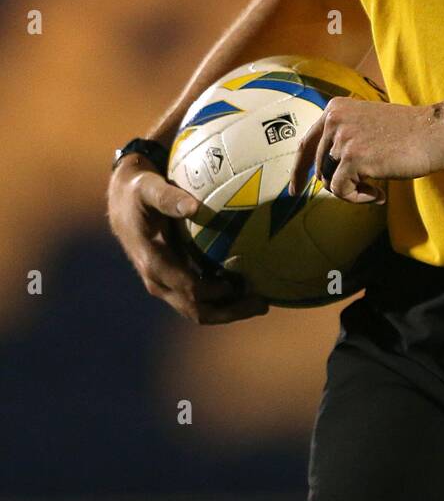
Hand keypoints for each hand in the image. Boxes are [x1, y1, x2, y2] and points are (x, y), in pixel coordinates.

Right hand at [106, 155, 269, 323]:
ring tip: (260, 301)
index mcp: (153, 262)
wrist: (122, 201)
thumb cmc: (139, 191)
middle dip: (230, 312)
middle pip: (196, 309)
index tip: (245, 286)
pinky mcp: (172, 279)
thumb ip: (168, 197)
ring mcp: (164, 283)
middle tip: (263, 304)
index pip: (189, 288)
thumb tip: (193, 206)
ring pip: (197, 309)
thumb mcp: (149, 188)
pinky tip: (245, 287)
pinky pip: (197, 298)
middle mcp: (158, 280)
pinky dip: (221, 299)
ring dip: (228, 310)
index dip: (217, 292)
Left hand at [289, 99, 443, 204]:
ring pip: (330, 181)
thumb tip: (326, 170)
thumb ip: (345, 136)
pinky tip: (378, 194)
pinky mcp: (353, 158)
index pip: (306, 143)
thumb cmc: (409, 131)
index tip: (294, 189)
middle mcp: (334, 120)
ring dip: (353, 190)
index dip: (298, 169)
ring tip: (375, 187)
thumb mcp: (368, 123)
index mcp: (336, 109)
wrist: (435, 131)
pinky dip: (358, 198)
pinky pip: (341, 190)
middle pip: (320, 167)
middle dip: (339, 183)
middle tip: (365, 187)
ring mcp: (342, 138)